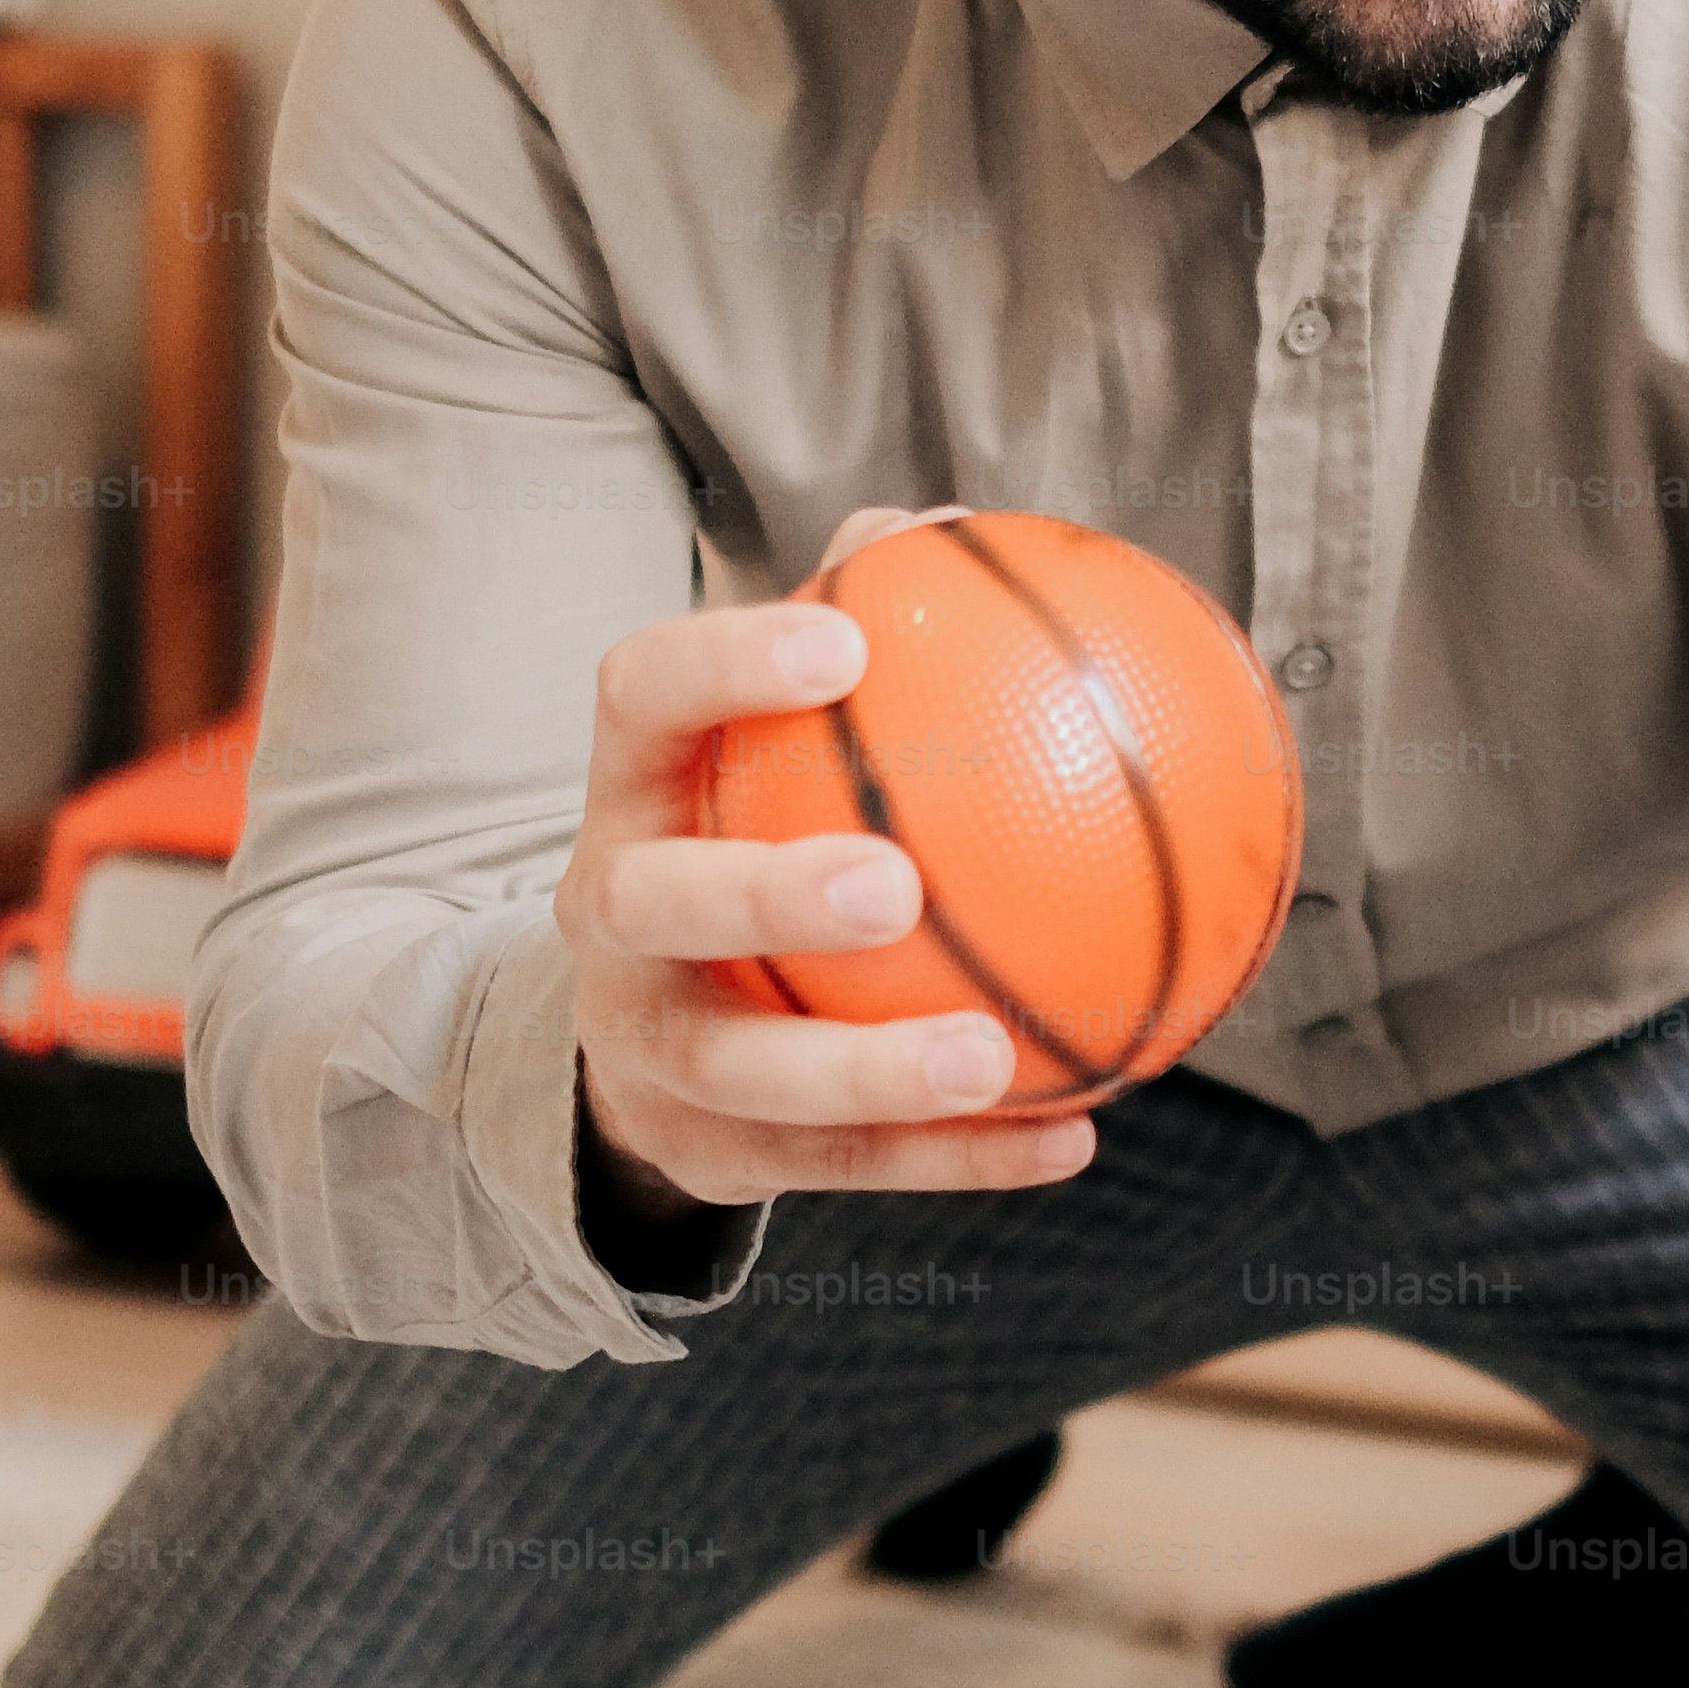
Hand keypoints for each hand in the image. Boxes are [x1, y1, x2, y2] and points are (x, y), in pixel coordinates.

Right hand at [556, 504, 1088, 1219]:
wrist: (647, 1023)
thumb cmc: (748, 831)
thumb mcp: (763, 740)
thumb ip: (849, 626)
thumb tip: (942, 523)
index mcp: (636, 788)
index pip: (642, 697)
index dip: (726, 661)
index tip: (846, 638)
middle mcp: (615, 916)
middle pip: (655, 903)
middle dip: (765, 896)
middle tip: (893, 885)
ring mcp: (650, 1044)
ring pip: (743, 1070)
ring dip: (870, 1068)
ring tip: (991, 1055)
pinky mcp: (708, 1150)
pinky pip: (843, 1164)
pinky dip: (959, 1158)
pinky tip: (1073, 1137)